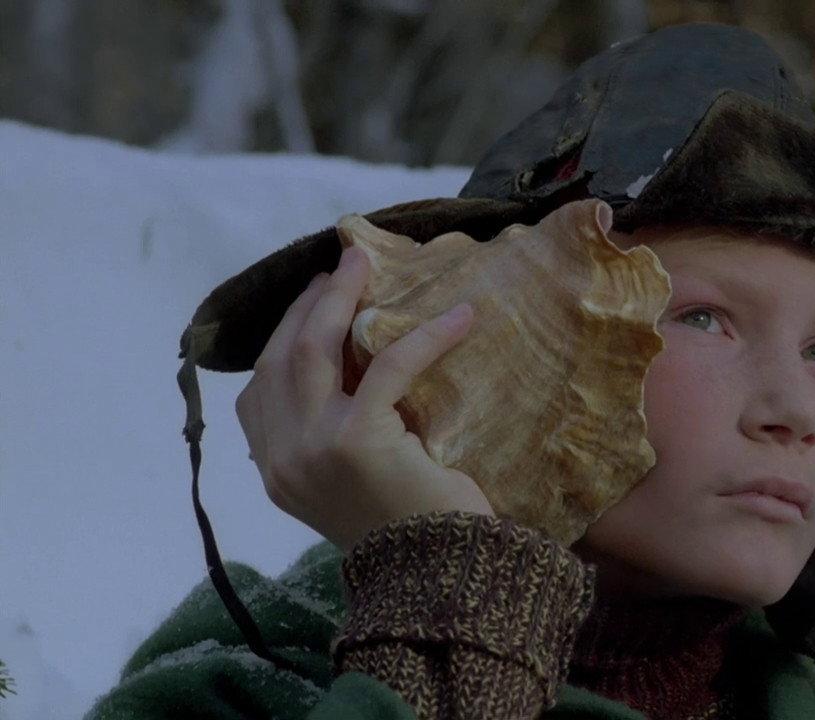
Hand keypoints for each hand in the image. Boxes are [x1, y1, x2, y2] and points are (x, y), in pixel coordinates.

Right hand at [235, 244, 493, 555]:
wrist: (445, 577)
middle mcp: (281, 460)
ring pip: (313, 350)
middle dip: (309, 305)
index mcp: (277, 471)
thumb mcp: (357, 483)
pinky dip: (425, 337)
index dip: (283, 335)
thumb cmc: (416, 528)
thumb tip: (356, 369)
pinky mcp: (356, 443)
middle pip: (281, 358)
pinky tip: (460, 317)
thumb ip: (334, 436)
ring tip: (367, 263)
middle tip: (345, 267)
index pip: (259, 389)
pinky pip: (386, 368)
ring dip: (340, 298)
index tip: (314, 300)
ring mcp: (311, 452)